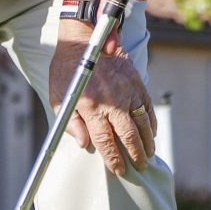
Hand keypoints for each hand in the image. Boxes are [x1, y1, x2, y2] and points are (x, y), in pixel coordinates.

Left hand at [54, 26, 156, 174]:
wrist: (83, 39)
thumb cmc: (66, 71)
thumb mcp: (58, 97)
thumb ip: (71, 122)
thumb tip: (84, 144)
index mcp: (90, 107)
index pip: (105, 141)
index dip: (114, 158)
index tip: (119, 170)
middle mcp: (112, 102)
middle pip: (128, 136)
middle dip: (135, 155)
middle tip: (139, 167)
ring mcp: (126, 91)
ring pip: (142, 123)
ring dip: (148, 142)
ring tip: (149, 155)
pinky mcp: (136, 82)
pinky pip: (147, 106)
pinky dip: (151, 122)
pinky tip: (152, 133)